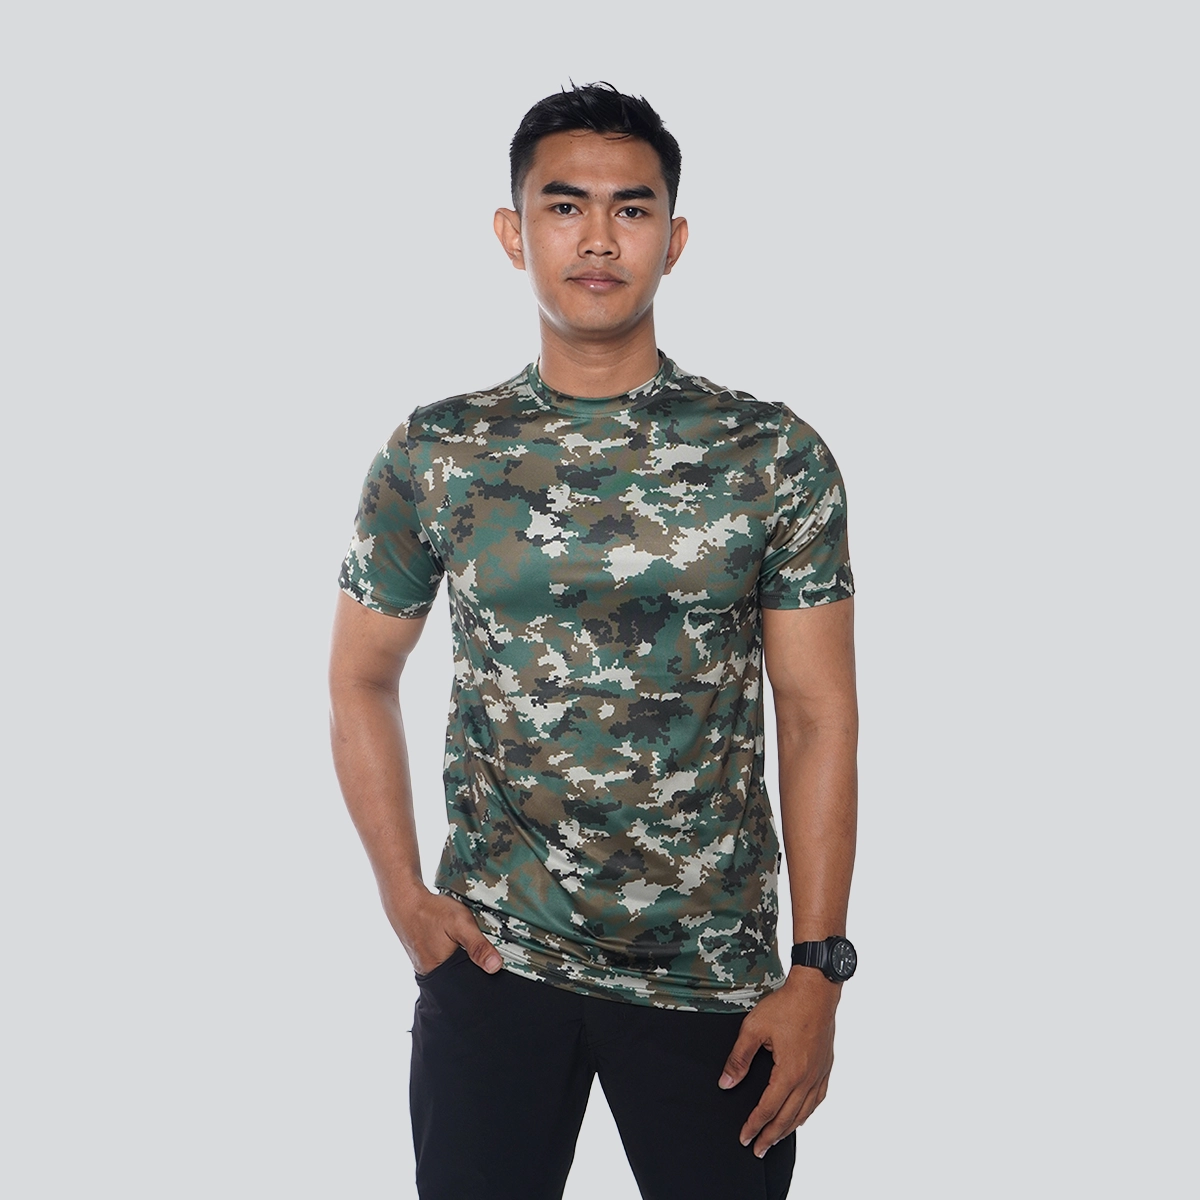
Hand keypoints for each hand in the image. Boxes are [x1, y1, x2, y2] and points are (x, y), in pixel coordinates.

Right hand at [386, 887, 502, 975]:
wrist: (405, 900)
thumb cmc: (431, 911)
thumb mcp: (460, 924)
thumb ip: (478, 946)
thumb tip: (495, 967)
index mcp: (440, 972)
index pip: (467, 985)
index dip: (480, 975)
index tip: (491, 965)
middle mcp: (430, 973)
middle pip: (459, 978)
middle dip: (471, 968)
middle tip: (474, 948)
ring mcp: (425, 965)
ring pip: (451, 969)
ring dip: (461, 959)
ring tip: (463, 944)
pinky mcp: (423, 957)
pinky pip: (443, 961)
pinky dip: (451, 953)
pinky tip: (452, 941)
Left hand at [718, 969, 838, 1156]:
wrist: (816, 990)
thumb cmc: (786, 1005)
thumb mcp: (753, 1028)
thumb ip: (739, 1058)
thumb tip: (725, 1082)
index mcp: (789, 1073)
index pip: (768, 1109)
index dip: (754, 1126)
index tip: (744, 1138)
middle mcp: (807, 1079)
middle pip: (787, 1118)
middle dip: (770, 1136)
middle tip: (758, 1150)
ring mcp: (819, 1074)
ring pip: (805, 1112)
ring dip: (789, 1129)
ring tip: (775, 1139)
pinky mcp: (826, 1066)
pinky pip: (818, 1098)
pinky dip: (807, 1112)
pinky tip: (801, 1115)